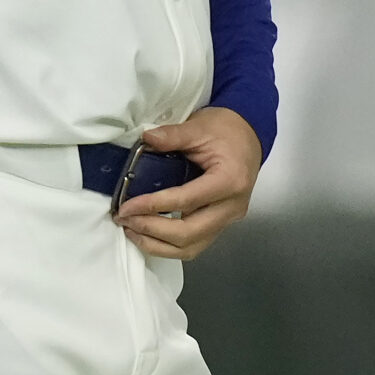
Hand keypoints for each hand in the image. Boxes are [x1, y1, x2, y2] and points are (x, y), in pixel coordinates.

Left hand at [116, 106, 263, 260]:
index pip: (186, 201)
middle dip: (151, 230)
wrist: (249, 135)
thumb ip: (173, 135)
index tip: (126, 207)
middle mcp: (232, 206)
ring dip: (157, 244)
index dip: (153, 206)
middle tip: (125, 220)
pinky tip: (149, 234)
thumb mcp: (199, 126)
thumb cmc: (227, 130)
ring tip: (132, 230)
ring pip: (190, 248)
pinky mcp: (221, 224)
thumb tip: (147, 139)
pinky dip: (168, 245)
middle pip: (188, 233)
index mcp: (230, 181)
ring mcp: (228, 219)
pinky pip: (193, 244)